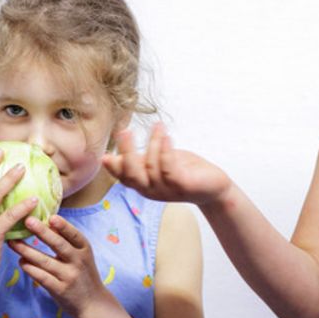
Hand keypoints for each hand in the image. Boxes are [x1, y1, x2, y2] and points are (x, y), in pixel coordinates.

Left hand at [8, 215, 114, 317]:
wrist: (93, 304)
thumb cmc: (83, 275)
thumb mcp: (82, 256)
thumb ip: (67, 241)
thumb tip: (50, 221)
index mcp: (84, 250)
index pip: (74, 235)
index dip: (63, 226)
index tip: (51, 217)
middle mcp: (78, 262)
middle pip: (59, 245)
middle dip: (43, 232)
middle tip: (28, 221)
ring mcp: (69, 276)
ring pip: (45, 261)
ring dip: (27, 251)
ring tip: (13, 242)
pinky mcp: (60, 290)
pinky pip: (42, 277)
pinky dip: (30, 269)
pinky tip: (21, 262)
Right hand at [102, 123, 230, 205]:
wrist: (212, 186)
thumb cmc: (183, 170)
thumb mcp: (156, 163)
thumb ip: (137, 160)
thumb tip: (107, 157)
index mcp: (143, 184)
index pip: (123, 177)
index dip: (113, 167)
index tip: (106, 154)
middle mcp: (151, 190)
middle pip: (132, 174)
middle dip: (127, 152)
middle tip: (125, 131)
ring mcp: (166, 190)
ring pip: (151, 166)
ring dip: (153, 143)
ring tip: (158, 126)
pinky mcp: (182, 186)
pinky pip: (169, 169)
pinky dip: (165, 151)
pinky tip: (166, 136)